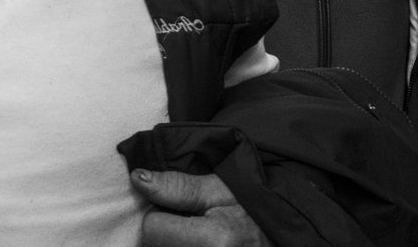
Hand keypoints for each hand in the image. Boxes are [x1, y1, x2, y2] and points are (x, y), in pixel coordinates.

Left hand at [131, 168, 269, 246]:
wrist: (279, 234)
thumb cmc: (252, 209)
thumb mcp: (218, 189)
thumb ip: (177, 186)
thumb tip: (138, 178)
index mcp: (214, 241)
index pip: (152, 228)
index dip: (163, 214)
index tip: (187, 211)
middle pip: (154, 246)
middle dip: (166, 232)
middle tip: (194, 225)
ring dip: (172, 242)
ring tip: (198, 237)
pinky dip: (180, 246)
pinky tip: (197, 243)